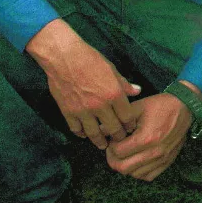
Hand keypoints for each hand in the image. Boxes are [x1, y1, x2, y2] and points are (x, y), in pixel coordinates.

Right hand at [28, 23, 140, 148]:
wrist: (64, 57)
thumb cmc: (90, 59)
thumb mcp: (111, 69)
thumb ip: (124, 83)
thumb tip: (137, 91)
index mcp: (114, 94)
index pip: (127, 117)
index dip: (130, 124)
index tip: (130, 128)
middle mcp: (100, 106)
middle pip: (113, 128)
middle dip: (118, 136)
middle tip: (120, 140)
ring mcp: (83, 111)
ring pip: (94, 134)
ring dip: (100, 141)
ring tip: (103, 145)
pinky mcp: (68, 112)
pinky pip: (76, 129)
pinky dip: (81, 134)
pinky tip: (85, 135)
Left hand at [105, 93, 189, 181]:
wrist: (185, 108)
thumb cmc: (161, 105)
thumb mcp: (139, 107)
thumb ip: (119, 118)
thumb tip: (101, 129)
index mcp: (146, 138)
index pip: (118, 152)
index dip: (110, 146)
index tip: (113, 139)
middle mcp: (155, 152)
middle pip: (123, 168)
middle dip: (114, 159)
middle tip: (114, 149)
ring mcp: (162, 159)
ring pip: (134, 174)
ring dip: (125, 165)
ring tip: (125, 153)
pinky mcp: (167, 162)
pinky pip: (147, 176)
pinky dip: (139, 171)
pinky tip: (137, 159)